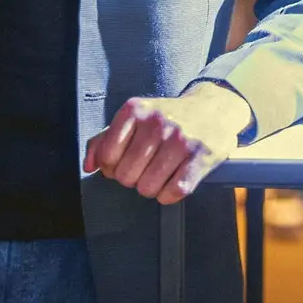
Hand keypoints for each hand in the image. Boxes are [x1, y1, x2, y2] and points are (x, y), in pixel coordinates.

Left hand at [84, 84, 253, 204]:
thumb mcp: (135, 117)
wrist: (214, 108)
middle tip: (146, 169)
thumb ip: (105, 139)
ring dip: (152, 188)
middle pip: (126, 176)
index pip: (107, 157)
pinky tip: (174, 182)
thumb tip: (89, 165)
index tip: (125, 162)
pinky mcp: (201, 156)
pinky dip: (170, 195)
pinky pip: (175, 191)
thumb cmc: (168, 117)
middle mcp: (157, 122)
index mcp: (136, 110)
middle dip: (133, 178)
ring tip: (160, 175)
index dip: (112, 167)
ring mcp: (181, 139)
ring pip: (148, 187)